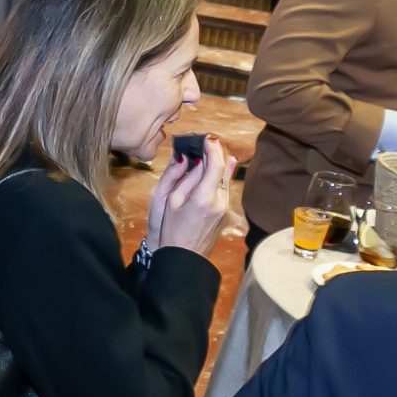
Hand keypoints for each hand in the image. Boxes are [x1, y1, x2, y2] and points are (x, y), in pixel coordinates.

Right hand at [145, 135, 232, 257]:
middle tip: (209, 142)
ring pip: (225, 180)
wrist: (184, 258)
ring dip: (218, 166)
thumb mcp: (170, 200)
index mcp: (203, 197)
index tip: (208, 138)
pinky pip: (223, 191)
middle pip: (223, 171)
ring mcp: (225, 209)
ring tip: (210, 152)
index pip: (215, 165)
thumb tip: (190, 158)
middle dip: (216, 154)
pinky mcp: (225, 214)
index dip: (213, 149)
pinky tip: (213, 172)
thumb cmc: (171, 229)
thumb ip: (182, 177)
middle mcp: (219, 202)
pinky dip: (218, 179)